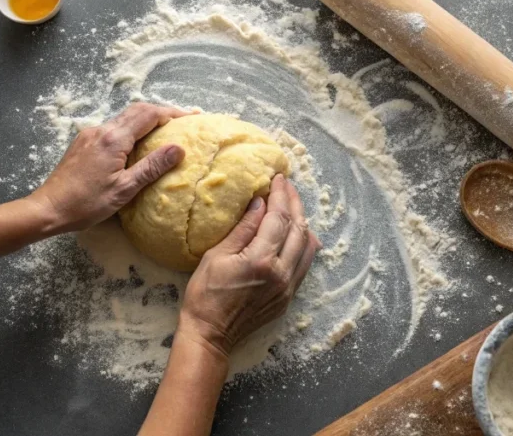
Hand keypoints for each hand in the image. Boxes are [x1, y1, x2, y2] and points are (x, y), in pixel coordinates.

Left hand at [28, 103, 188, 232]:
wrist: (48, 208)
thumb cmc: (86, 203)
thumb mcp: (125, 189)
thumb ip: (152, 166)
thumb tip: (178, 148)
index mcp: (114, 139)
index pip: (149, 114)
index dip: (172, 113)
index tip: (192, 117)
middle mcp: (101, 129)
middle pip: (137, 111)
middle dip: (162, 112)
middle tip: (183, 120)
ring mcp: (90, 134)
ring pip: (124, 118)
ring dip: (146, 120)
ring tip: (165, 130)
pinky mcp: (83, 142)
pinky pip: (113, 128)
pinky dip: (131, 129)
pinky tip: (138, 143)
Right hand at [178, 174, 321, 356]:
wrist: (210, 334)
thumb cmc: (205, 295)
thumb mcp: (216, 256)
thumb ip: (243, 229)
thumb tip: (260, 203)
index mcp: (261, 260)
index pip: (278, 218)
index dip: (280, 195)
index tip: (278, 179)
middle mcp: (281, 273)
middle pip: (298, 229)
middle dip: (294, 203)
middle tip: (287, 186)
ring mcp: (288, 287)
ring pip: (307, 246)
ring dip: (302, 222)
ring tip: (294, 205)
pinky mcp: (289, 297)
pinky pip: (304, 264)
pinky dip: (304, 244)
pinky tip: (299, 233)